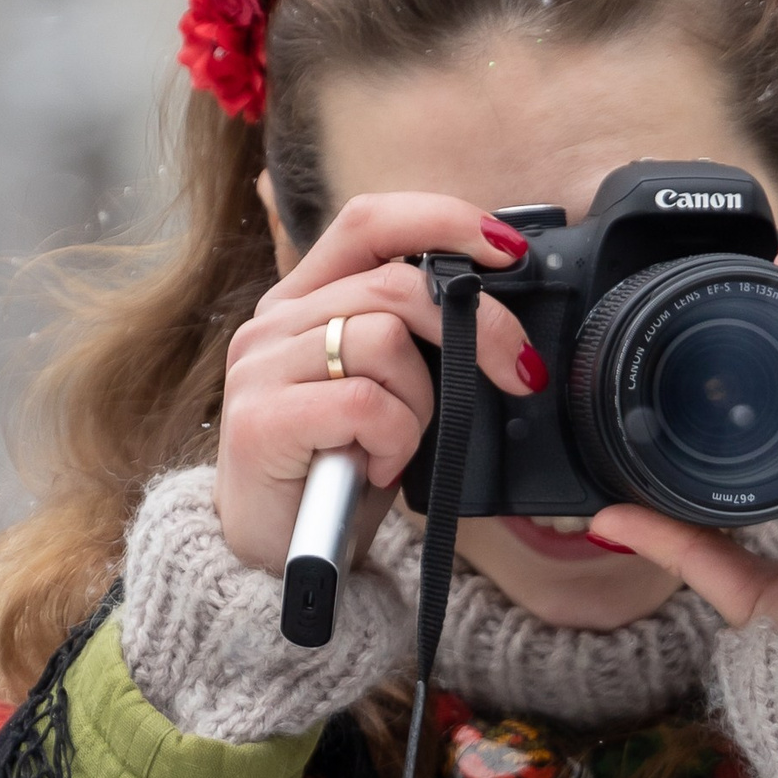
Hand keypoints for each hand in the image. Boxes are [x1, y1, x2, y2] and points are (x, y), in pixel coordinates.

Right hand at [214, 194, 539, 571]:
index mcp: (307, 299)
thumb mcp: (388, 389)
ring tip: (400, 444)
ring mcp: (261, 367)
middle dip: (479, 326)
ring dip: (422, 404)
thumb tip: (498, 312)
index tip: (509, 249)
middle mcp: (276, 321)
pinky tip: (377, 467)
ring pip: (384, 341)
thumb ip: (416, 339)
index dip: (443, 219)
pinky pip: (364, 403)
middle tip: (517, 373)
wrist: (278, 558)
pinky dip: (393, 439)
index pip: (370, 220)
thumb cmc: (342, 468)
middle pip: (395, 282)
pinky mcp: (260, 419)